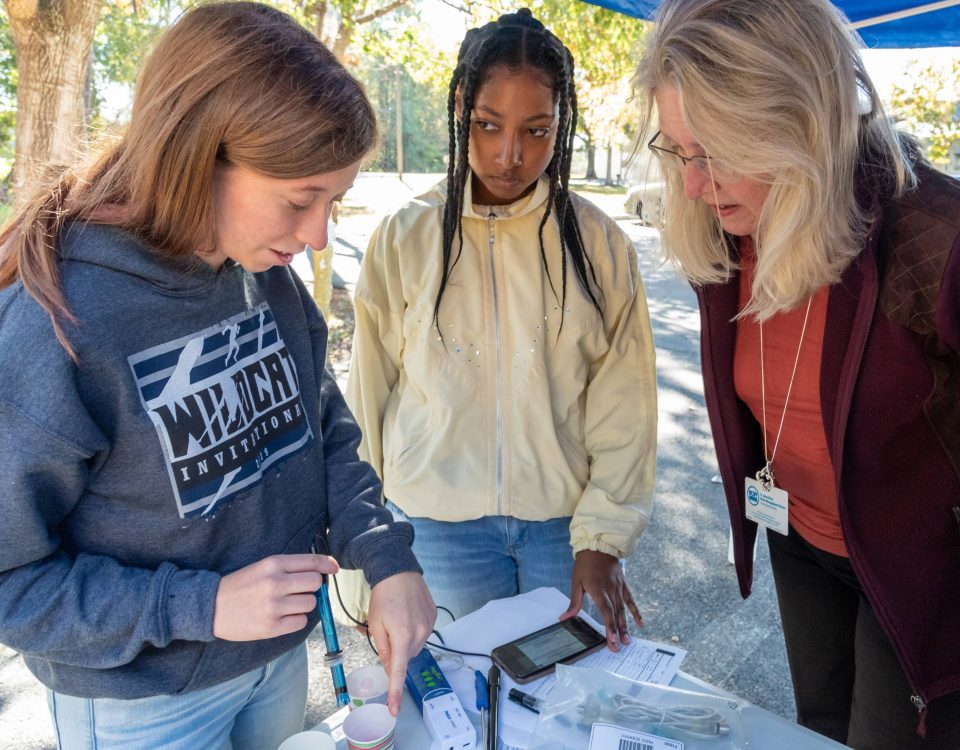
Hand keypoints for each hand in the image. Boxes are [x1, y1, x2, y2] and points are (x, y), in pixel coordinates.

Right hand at [213, 554, 337, 640]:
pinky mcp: (272, 626)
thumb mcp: (263, 567)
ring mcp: (274, 606)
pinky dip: (296, 620)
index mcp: (274, 564)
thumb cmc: (240, 585)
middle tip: (299, 590)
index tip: (333, 568)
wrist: (211, 607)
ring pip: (310, 603)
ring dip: (304, 604)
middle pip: (316, 583)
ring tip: (286, 604)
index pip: (313, 562)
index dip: (328, 564)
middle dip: (312, 586)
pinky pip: (301, 622)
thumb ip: (290, 568)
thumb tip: (321, 571)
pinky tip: (282, 616)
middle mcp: (276, 583)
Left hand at [366, 572, 436, 715]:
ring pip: (415, 647)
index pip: (398, 671)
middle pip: (406, 657)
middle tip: (386, 634)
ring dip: (405, 642)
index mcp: (402, 636)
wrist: (399, 571)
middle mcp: (420, 633)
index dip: (396, 692)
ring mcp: (429, 625)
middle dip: (396, 653)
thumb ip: (383, 649)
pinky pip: (423, 634)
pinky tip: (407, 616)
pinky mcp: (434, 617)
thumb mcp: (375, 623)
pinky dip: (414, 632)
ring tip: (397, 621)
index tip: (395, 710)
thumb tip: (390, 668)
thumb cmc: (383, 596)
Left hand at [561, 550, 642, 651]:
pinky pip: (630, 601)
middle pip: (615, 615)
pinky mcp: (623, 586)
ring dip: (625, 626)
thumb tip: (564, 618)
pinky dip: (636, 612)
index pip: (606, 612)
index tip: (612, 641)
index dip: (609, 628)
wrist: (598, 546)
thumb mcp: (576, 582)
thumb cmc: (585, 565)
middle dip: (617, 632)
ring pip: (623, 610)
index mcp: (598, 590)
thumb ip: (574, 602)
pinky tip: (641, 624)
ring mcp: (618, 588)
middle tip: (619, 647)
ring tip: (628, 641)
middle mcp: (610, 591)